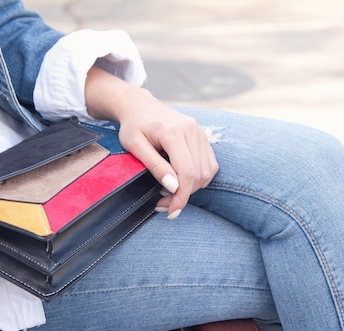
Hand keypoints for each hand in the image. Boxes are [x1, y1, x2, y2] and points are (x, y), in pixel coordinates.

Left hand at [85, 67, 217, 217]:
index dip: (181, 197)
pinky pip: (209, 165)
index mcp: (173, 132)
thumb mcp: (134, 146)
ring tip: (170, 190)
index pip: (187, 173)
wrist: (140, 106)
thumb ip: (155, 166)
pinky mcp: (203, 137)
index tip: (171, 211)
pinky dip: (198, 178)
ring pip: (207, 172)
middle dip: (183, 195)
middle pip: (199, 175)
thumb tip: (172, 187)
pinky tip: (181, 180)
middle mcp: (192, 130)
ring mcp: (200, 132)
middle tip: (163, 202)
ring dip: (192, 188)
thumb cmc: (134, 126)